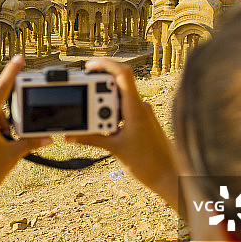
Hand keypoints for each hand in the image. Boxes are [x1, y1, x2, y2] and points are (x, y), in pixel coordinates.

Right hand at [66, 58, 178, 207]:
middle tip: (87, 107)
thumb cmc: (148, 163)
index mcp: (136, 108)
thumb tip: (70, 135)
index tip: (88, 66)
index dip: (105, 65)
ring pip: (118, 101)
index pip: (122, 74)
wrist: (170, 177)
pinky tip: (107, 132)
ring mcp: (142, 113)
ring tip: (99, 128)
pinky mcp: (141, 121)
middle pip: (115, 87)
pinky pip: (122, 112)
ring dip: (104, 110)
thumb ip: (90, 138)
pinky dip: (110, 118)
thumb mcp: (114, 149)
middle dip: (98, 94)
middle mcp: (140, 106)